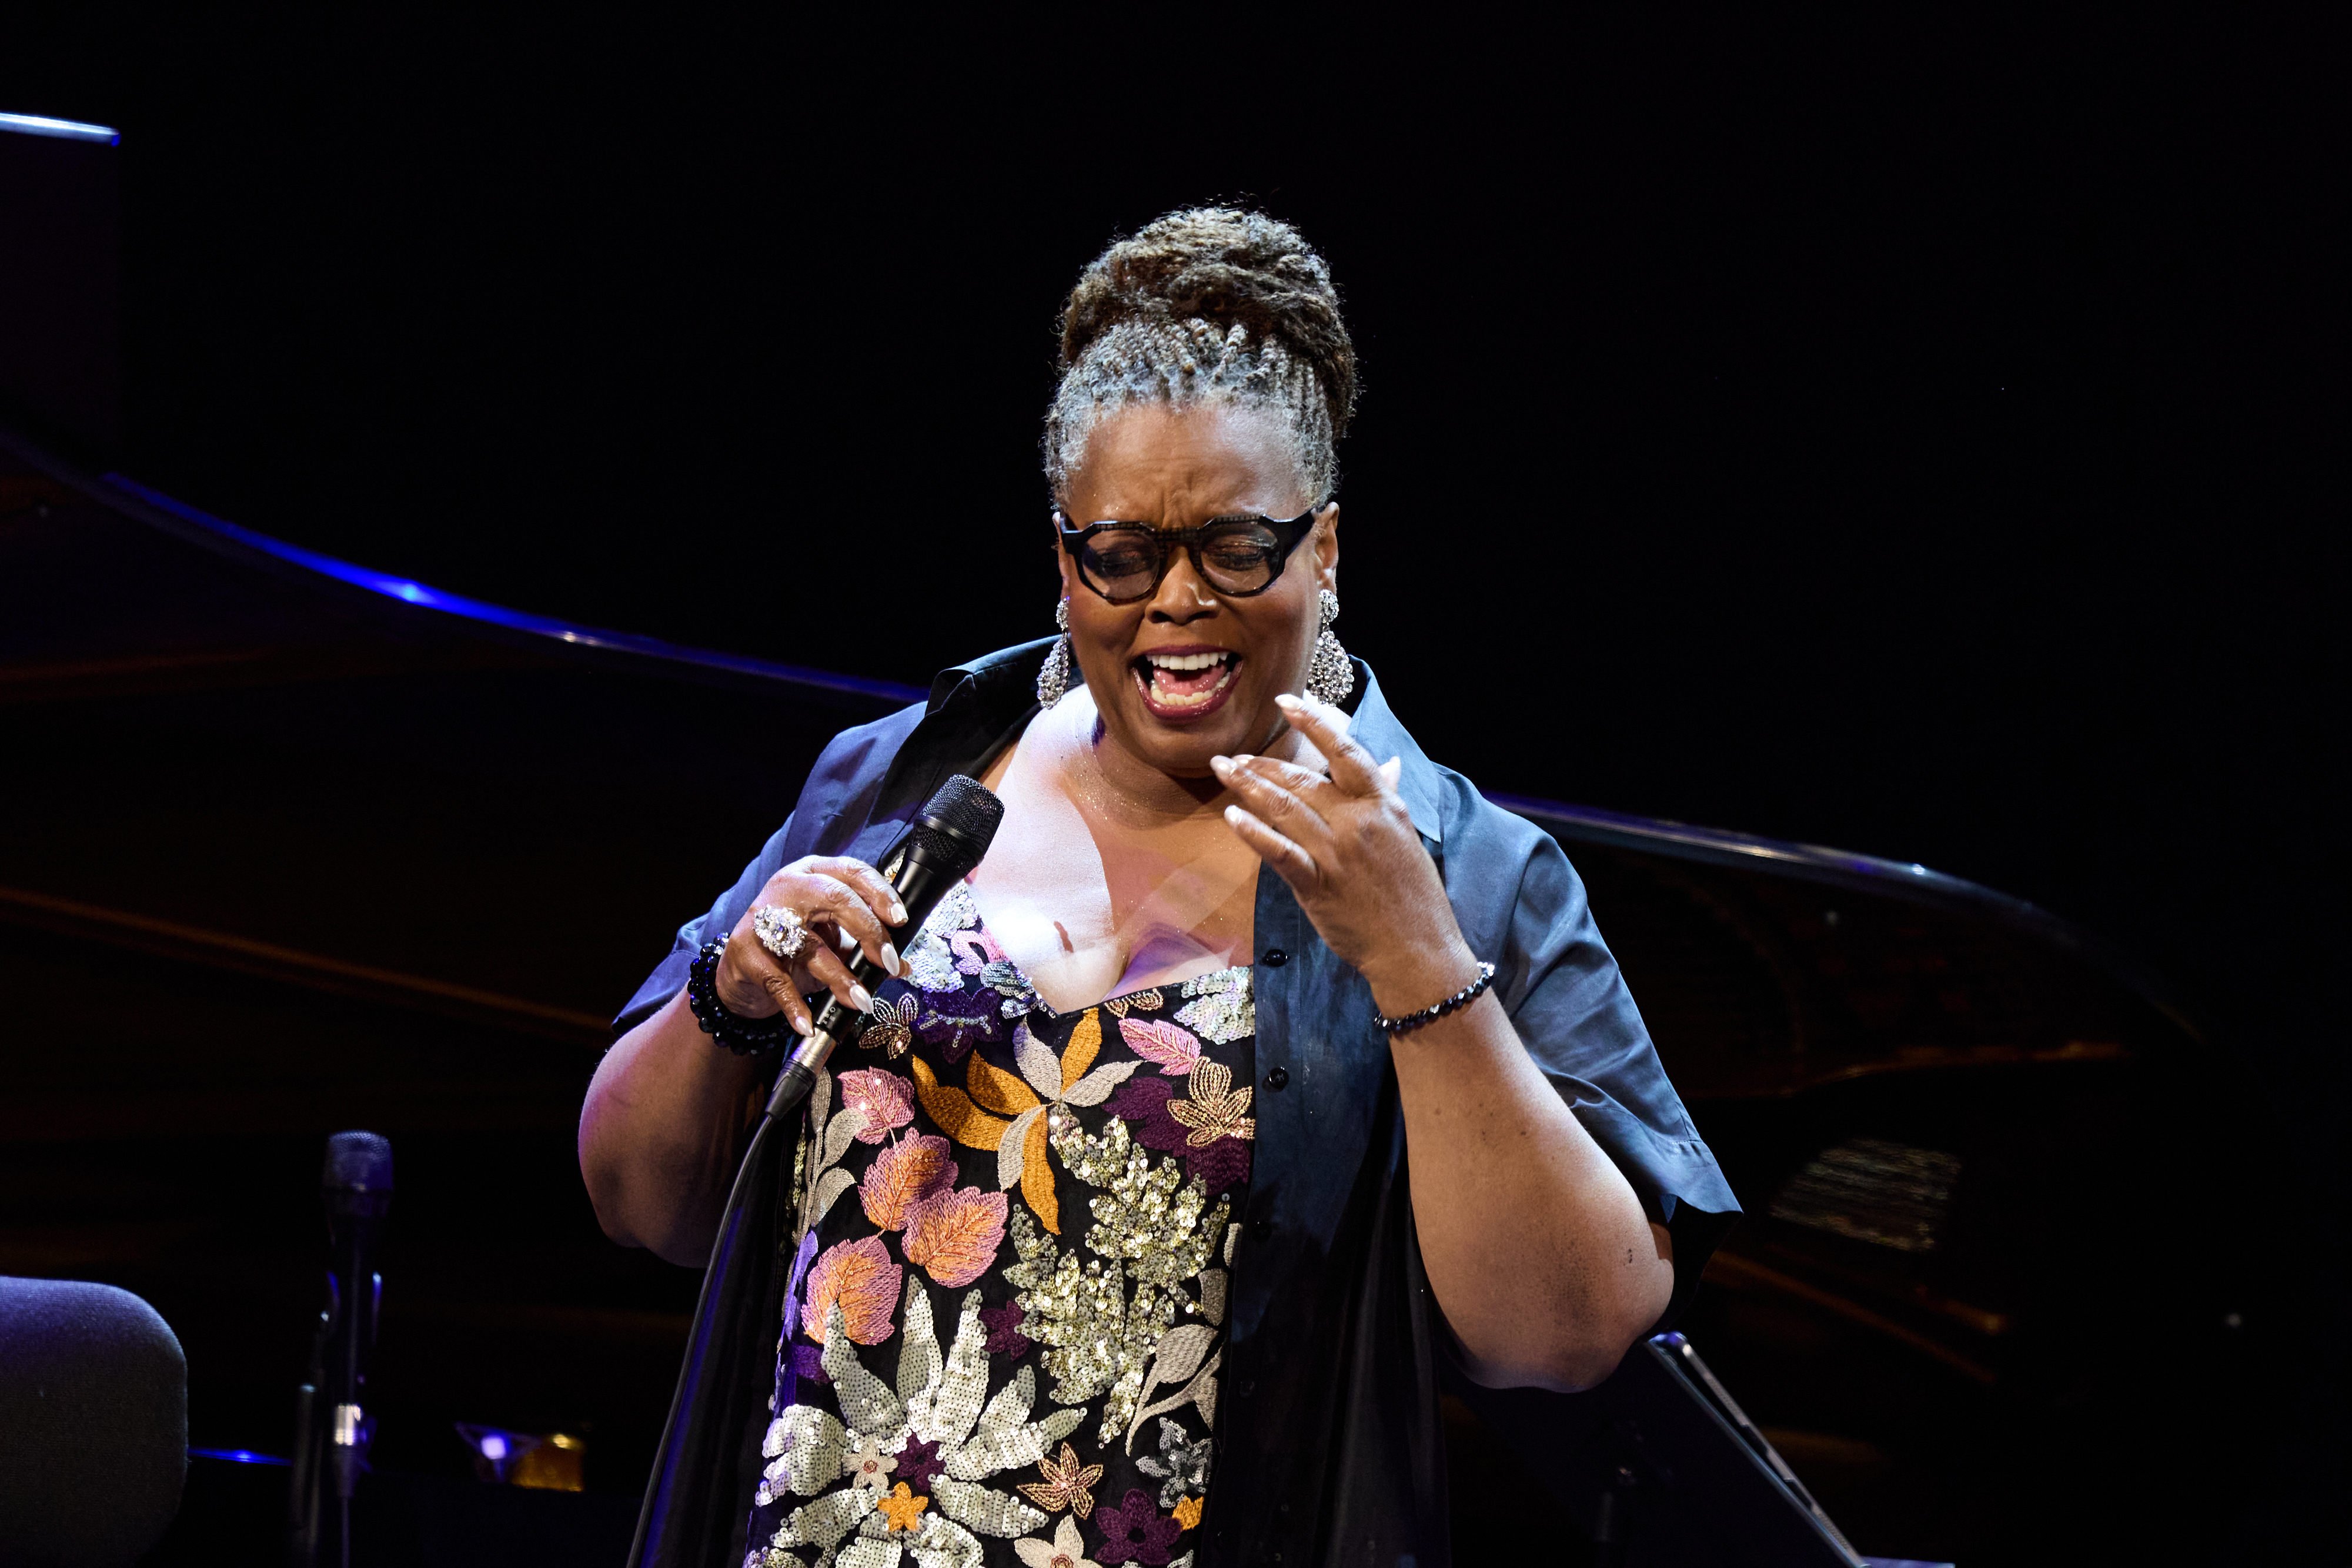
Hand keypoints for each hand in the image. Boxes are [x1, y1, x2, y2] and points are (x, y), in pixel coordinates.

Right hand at [715, 856, 906, 1034]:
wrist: (739, 970)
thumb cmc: (792, 947)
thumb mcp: (830, 940)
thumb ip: (864, 948)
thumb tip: (903, 967)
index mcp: (814, 874)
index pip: (853, 872)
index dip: (880, 893)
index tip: (900, 920)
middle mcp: (788, 887)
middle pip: (835, 898)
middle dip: (869, 931)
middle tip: (889, 962)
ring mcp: (763, 917)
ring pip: (809, 944)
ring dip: (840, 977)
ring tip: (862, 1001)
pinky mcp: (747, 952)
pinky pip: (777, 981)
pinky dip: (794, 1005)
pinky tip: (809, 1024)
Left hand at [1212, 694, 1480, 1014]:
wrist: (1416, 949)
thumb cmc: (1413, 894)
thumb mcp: (1407, 836)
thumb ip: (1389, 796)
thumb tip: (1388, 763)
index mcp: (1384, 804)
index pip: (1344, 751)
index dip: (1314, 723)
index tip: (1286, 702)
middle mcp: (1359, 822)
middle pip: (1303, 779)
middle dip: (1262, 763)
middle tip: (1232, 756)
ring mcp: (1337, 853)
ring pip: (1285, 808)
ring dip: (1249, 786)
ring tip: (1224, 770)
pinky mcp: (1318, 885)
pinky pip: (1279, 851)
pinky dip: (1253, 831)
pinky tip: (1232, 815)